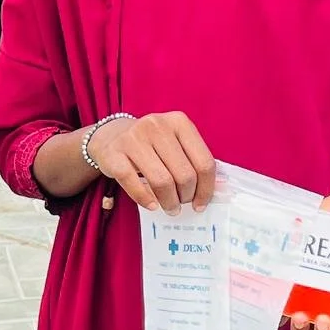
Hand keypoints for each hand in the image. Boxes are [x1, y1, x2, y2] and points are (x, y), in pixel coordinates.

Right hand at [89, 111, 215, 213]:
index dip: (206, 189)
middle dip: (185, 197)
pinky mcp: (114, 153)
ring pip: (162, 181)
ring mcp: (133, 138)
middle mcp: (157, 125)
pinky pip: (134, 183)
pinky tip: (151, 205)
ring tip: (169, 208)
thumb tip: (219, 189)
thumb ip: (193, 161)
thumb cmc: (150, 145)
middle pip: (184, 174)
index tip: (200, 204)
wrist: (110, 136)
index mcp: (179, 122)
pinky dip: (145, 199)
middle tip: (181, 204)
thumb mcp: (174, 143)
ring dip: (169, 202)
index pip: (204, 162)